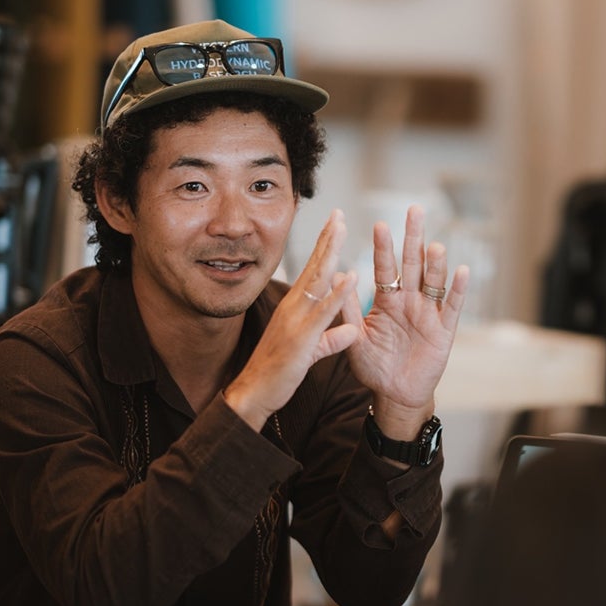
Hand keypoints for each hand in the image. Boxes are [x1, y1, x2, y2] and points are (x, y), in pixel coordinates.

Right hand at [224, 210, 358, 429]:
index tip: (334, 224)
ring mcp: (296, 319)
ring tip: (342, 228)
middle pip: (314, 266)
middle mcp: (293, 307)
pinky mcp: (302, 336)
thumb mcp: (310, 351)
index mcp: (295, 308)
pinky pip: (323, 311)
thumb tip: (351, 330)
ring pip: (317, 280)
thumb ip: (331, 339)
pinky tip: (351, 277)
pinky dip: (338, 293)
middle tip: (338, 213)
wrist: (254, 392)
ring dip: (331, 253)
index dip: (323, 246)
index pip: (312, 270)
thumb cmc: (278, 372)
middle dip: (327, 238)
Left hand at [341, 205, 469, 439]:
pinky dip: (458, 291)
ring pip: (433, 282)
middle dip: (413, 238)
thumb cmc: (374, 367)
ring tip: (433, 245)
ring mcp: (428, 313)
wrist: (395, 394)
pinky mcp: (444, 331)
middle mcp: (409, 301)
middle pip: (412, 264)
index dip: (383, 247)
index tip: (380, 224)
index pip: (384, 268)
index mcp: (387, 300)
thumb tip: (335, 278)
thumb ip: (348, 310)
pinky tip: (461, 271)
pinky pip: (452, 307)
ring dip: (435, 263)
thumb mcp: (355, 338)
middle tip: (415, 210)